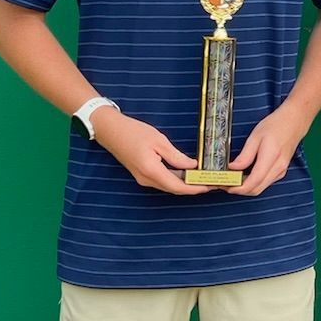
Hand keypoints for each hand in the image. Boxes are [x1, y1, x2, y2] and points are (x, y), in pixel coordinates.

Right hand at [91, 106, 205, 194]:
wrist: (110, 131)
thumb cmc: (133, 132)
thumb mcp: (159, 141)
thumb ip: (176, 156)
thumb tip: (192, 166)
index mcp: (151, 171)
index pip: (178, 186)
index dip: (195, 188)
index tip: (209, 186)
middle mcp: (146, 179)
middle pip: (174, 189)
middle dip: (192, 188)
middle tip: (209, 182)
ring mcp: (143, 179)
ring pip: (168, 186)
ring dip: (184, 184)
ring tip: (201, 178)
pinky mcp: (142, 175)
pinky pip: (162, 181)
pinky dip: (175, 179)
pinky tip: (186, 173)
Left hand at [228, 103, 310, 196]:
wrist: (294, 122)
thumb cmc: (276, 125)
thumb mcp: (255, 136)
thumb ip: (245, 155)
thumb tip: (233, 168)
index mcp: (271, 157)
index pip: (253, 182)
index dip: (238, 188)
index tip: (226, 186)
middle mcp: (278, 168)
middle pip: (256, 189)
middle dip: (239, 190)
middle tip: (225, 183)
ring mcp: (281, 171)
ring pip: (260, 188)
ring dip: (246, 188)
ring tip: (232, 179)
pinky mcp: (281, 171)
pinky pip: (265, 183)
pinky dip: (253, 183)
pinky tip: (244, 176)